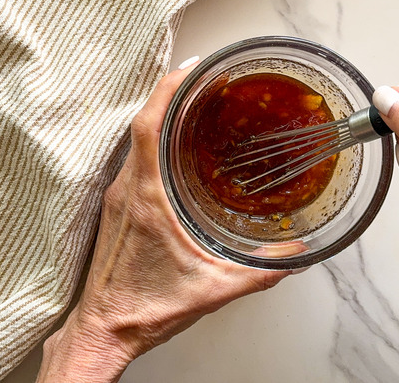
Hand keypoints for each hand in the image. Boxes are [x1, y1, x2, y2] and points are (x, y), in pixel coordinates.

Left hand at [36, 64, 288, 382]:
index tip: (193, 67)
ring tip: (195, 106)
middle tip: (205, 80)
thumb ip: (259, 271)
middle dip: (172, 94)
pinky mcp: (116, 210)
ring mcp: (116, 198)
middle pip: (142, 124)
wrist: (103, 331)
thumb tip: (295, 253)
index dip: (168, 88)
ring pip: (135, 142)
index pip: (148, 125)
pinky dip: (154, 144)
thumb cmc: (144, 309)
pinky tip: (176, 151)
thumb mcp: (213, 288)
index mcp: (144, 198)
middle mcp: (125, 190)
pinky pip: (133, 161)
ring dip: (162, 118)